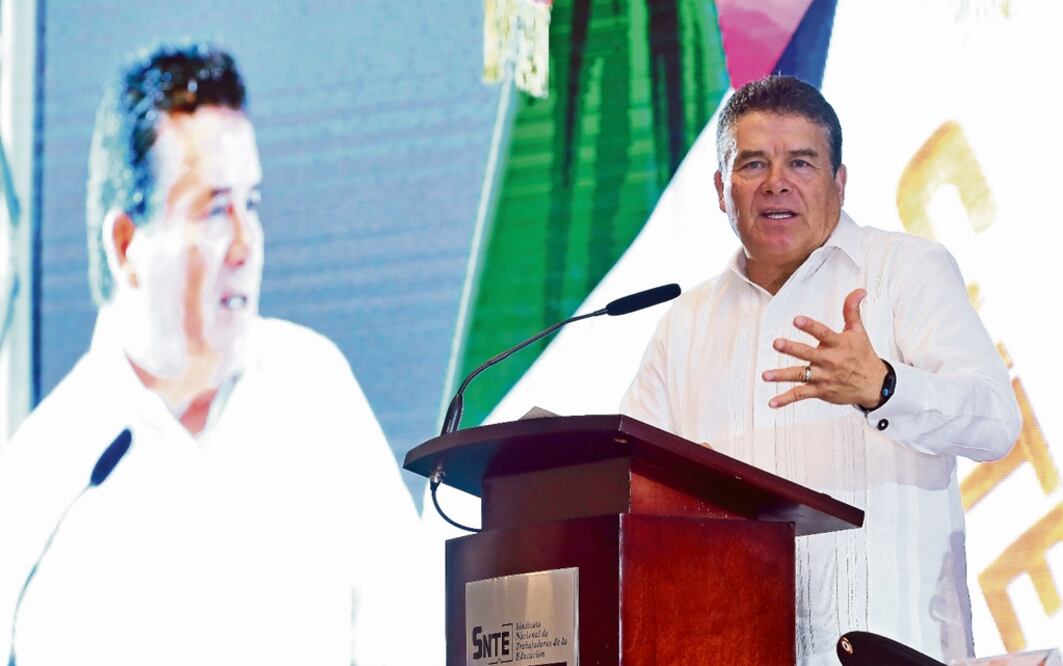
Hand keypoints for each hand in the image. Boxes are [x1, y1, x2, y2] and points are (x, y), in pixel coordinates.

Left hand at [762, 289, 886, 408]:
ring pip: (800, 375)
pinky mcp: (820, 391)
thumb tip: (859, 290)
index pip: (822, 333)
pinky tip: (772, 402)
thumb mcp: (858, 331)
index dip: (810, 326)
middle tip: (776, 343)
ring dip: (782, 376)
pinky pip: (800, 395)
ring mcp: (823, 377)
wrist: (875, 385)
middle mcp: (829, 360)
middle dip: (791, 348)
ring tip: (766, 375)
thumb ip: (852, 310)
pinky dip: (786, 399)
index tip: (796, 320)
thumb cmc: (863, 355)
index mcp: (838, 344)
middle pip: (807, 354)